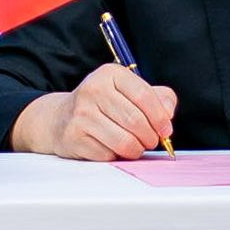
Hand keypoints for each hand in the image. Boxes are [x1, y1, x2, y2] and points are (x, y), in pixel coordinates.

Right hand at [9, 63, 176, 160]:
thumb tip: (168, 113)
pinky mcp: (74, 136)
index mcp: (110, 73)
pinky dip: (116, 156)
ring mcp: (81, 113)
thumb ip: (157, 97)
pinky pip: (108, 155)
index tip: (165, 130)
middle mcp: (93, 89)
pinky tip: (112, 147)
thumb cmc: (103, 105)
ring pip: (125, 142)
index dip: (160, 117)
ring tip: (134, 146)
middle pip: (136, 121)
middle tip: (150, 141)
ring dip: (136, 150)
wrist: (61, 117)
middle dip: (150, 137)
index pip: (144, 96)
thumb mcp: (129, 91)